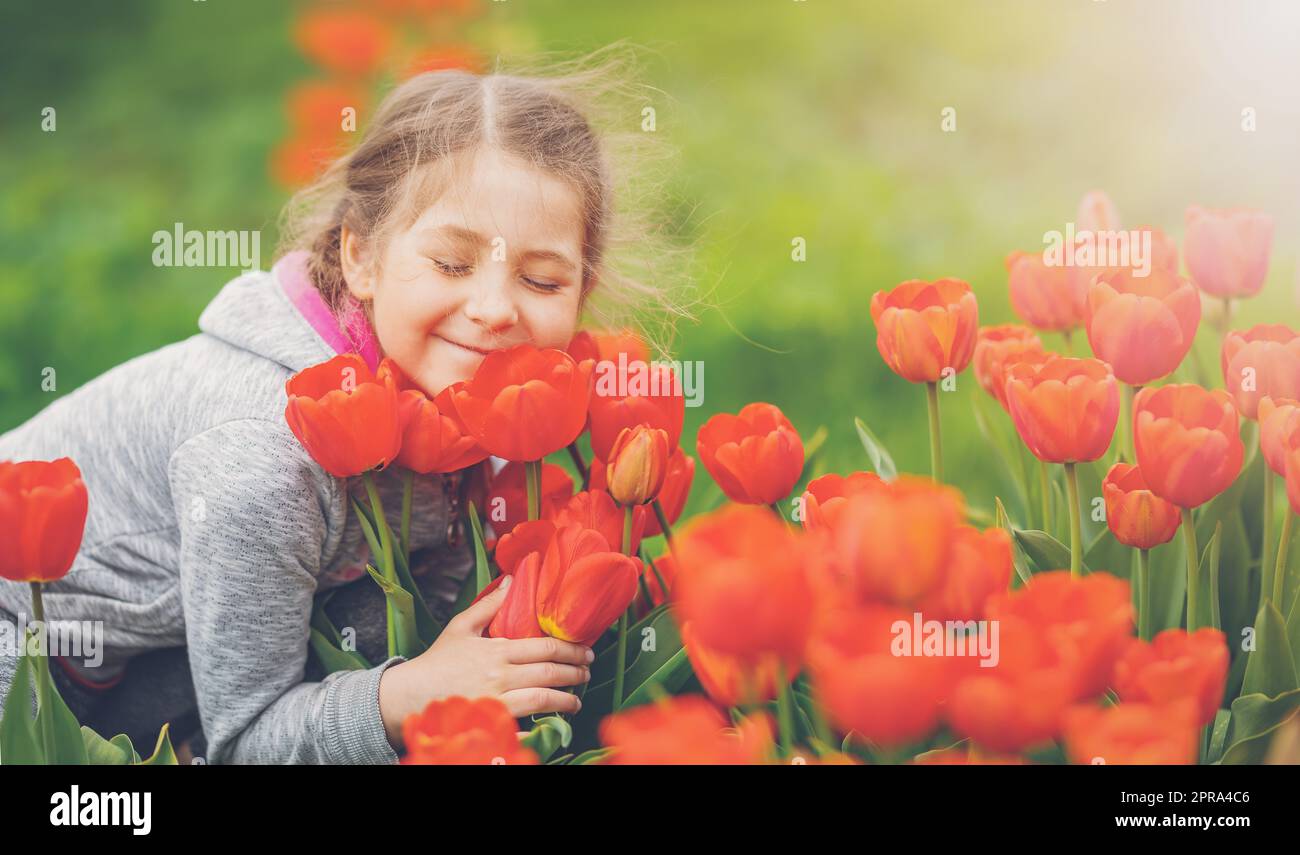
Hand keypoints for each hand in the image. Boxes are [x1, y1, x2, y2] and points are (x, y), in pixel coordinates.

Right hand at [378, 575, 594, 751]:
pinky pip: (522, 727)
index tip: (585, 650)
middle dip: (575, 672)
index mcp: (497, 650)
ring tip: (577, 700)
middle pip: (549, 673)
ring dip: (566, 700)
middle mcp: (500, 675)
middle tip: (587, 671)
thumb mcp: (461, 626)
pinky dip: (539, 727)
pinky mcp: (490, 723)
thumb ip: (489, 605)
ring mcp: (496, 701)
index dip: (570, 649)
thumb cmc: (437, 661)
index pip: (544, 647)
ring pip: (542, 700)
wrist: (408, 695)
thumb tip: (512, 579)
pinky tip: (552, 725)